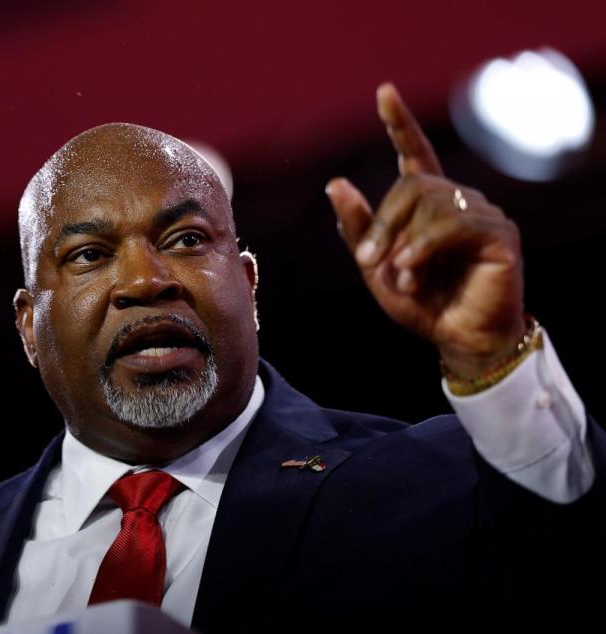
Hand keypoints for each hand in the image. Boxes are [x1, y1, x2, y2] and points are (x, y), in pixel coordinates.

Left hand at [326, 83, 525, 378]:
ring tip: (400, 277)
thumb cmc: (421, 304)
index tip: (384, 91)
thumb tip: (334, 183)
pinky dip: (424, 248)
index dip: (400, 123)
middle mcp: (457, 200)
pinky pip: (454, 224)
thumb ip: (358, 228)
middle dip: (382, 222)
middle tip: (368, 261)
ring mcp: (482, 213)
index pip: (415, 153)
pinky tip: (412, 273)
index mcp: (427, 205)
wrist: (456, 339)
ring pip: (431, 202)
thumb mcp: (376, 267)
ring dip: (402, 242)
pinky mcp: (500, 233)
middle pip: (411, 184)